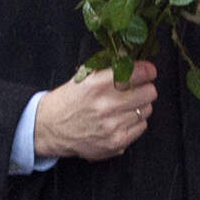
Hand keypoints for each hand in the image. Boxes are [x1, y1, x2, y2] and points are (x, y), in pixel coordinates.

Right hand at [31, 64, 156, 161]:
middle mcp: (106, 105)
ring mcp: (112, 126)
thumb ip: (110, 67)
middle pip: (149, 92)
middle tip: (137, 90)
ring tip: (124, 107)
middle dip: (145, 89)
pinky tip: (121, 120)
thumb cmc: (69, 100)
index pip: (139, 73)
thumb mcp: (84, 77)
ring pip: (147, 110)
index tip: (148, 72)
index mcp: (98, 84)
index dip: (147, 71)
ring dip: (139, 106)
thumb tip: (133, 58)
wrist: (51, 128)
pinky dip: (135, 122)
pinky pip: (141, 127)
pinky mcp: (116, 142)